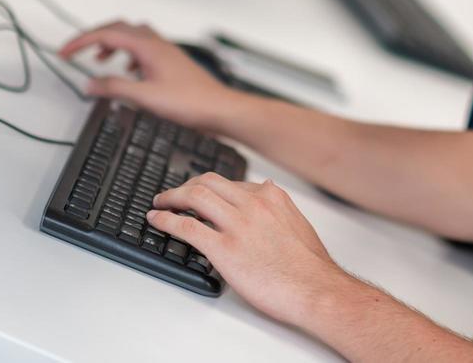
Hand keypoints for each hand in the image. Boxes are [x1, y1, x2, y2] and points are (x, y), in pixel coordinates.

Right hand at [58, 21, 239, 131]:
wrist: (220, 109)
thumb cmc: (190, 103)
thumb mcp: (145, 97)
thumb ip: (115, 88)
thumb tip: (89, 83)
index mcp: (148, 47)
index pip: (107, 34)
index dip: (81, 41)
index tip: (63, 52)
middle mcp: (157, 44)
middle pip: (119, 28)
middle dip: (94, 37)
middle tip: (75, 51)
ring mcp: (165, 51)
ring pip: (133, 35)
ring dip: (112, 43)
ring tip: (99, 59)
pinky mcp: (171, 62)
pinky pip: (144, 48)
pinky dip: (128, 54)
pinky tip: (128, 71)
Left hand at [149, 173, 347, 327]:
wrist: (315, 289)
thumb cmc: (310, 266)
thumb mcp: (298, 224)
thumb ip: (279, 208)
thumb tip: (268, 194)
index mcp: (271, 196)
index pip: (231, 184)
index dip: (210, 188)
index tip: (200, 195)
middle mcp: (253, 204)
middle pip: (208, 182)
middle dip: (187, 186)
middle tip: (174, 195)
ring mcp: (237, 225)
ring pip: (194, 197)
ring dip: (171, 197)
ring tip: (160, 203)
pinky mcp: (224, 248)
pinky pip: (186, 227)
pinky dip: (166, 220)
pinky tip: (157, 220)